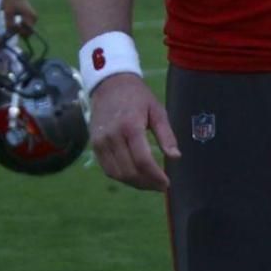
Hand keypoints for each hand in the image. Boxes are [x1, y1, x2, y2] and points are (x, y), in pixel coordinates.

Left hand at [0, 0, 37, 34]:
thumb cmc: (10, 1)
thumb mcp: (8, 13)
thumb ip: (9, 24)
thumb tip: (9, 34)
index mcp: (30, 16)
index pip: (27, 31)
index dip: (19, 32)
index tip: (11, 28)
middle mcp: (34, 17)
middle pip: (29, 31)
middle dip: (20, 32)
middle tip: (11, 27)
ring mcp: (34, 17)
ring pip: (28, 29)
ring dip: (20, 29)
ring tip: (13, 23)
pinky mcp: (31, 16)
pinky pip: (27, 25)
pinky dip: (21, 26)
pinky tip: (16, 21)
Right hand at [88, 73, 178, 192]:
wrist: (110, 84)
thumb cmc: (138, 97)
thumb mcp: (157, 110)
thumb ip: (166, 135)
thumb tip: (175, 157)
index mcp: (130, 126)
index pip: (143, 160)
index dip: (155, 176)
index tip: (167, 183)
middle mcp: (112, 136)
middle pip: (129, 171)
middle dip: (147, 183)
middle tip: (161, 186)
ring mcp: (100, 142)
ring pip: (117, 174)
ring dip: (135, 184)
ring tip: (150, 184)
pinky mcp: (94, 145)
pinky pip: (108, 169)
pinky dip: (122, 177)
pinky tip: (135, 177)